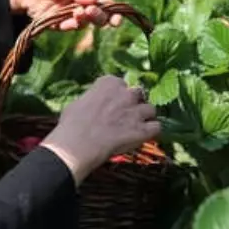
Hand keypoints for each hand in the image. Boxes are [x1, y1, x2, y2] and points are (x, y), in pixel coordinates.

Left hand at [8, 0, 118, 29]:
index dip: (111, 9)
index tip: (116, 18)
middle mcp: (77, 1)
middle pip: (95, 14)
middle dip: (99, 16)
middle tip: (93, 13)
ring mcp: (65, 12)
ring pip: (82, 22)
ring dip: (84, 20)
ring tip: (80, 14)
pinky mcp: (52, 21)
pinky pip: (64, 26)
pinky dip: (69, 25)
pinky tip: (70, 22)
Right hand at [42, 76, 160, 183]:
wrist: (77, 145)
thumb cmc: (71, 124)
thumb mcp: (78, 102)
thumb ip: (93, 98)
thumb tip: (94, 102)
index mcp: (109, 83)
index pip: (120, 83)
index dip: (118, 94)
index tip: (112, 103)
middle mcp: (126, 93)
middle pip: (138, 93)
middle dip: (134, 102)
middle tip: (126, 114)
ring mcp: (136, 111)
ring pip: (151, 109)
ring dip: (145, 116)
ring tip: (136, 126)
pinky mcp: (143, 130)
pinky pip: (157, 127)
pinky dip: (151, 132)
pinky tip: (143, 137)